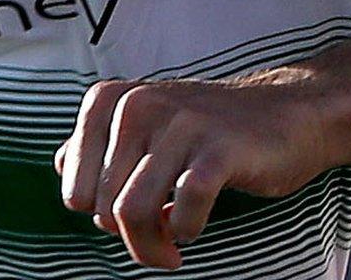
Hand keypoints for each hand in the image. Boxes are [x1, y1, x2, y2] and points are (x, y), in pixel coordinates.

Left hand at [56, 74, 335, 270]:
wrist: (290, 113)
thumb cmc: (212, 129)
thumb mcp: (149, 125)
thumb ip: (100, 144)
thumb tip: (60, 166)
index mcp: (113, 100)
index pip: (74, 187)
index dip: (99, 214)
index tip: (127, 218)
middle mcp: (139, 104)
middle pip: (103, 206)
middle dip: (128, 237)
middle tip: (157, 240)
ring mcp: (180, 124)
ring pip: (133, 212)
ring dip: (151, 247)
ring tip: (170, 250)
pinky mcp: (218, 149)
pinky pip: (182, 210)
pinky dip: (185, 230)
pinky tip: (193, 227)